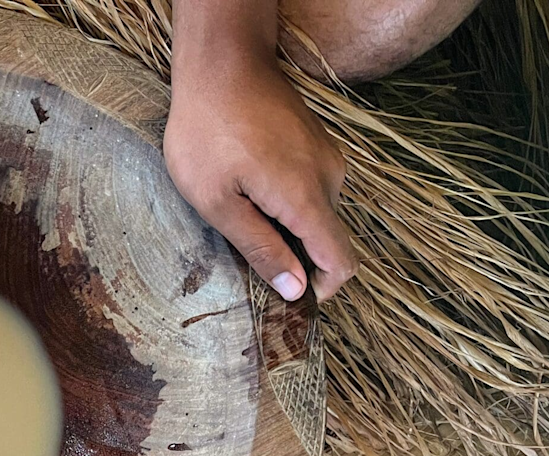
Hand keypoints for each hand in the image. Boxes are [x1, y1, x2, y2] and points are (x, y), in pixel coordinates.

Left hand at [165, 44, 357, 301]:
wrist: (221, 63)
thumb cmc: (207, 131)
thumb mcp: (218, 202)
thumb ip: (259, 248)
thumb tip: (295, 290)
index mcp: (307, 199)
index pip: (342, 262)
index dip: (322, 290)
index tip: (289, 299)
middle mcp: (330, 178)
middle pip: (326, 240)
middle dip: (294, 257)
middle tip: (243, 251)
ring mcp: (327, 156)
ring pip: (316, 214)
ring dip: (286, 227)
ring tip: (239, 213)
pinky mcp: (316, 144)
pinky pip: (310, 188)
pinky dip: (286, 202)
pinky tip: (247, 188)